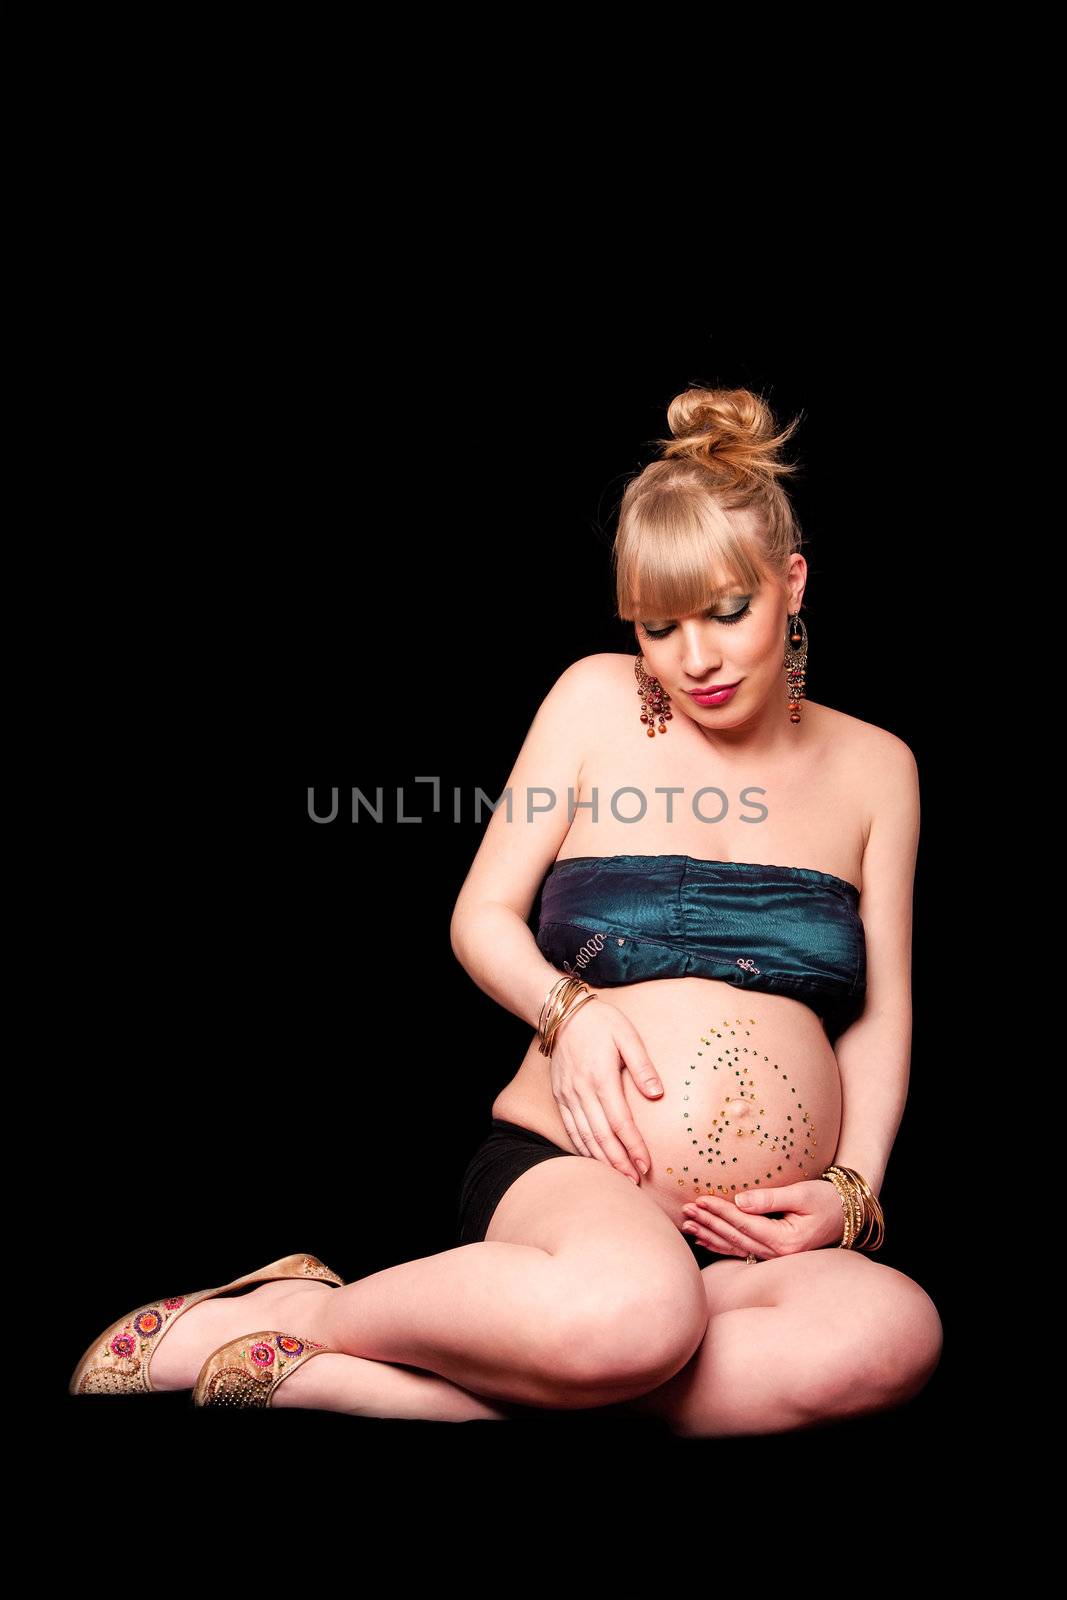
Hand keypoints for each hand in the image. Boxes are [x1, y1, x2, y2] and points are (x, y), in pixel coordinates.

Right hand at [547, 997, 662, 1184]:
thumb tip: (657, 1094)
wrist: (563, 1014)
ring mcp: (568, 1095)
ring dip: (601, 1160)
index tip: (646, 1165)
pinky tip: (593, 1159)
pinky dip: (582, 1147)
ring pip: (584, 1136)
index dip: (633, 1146)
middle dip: (619, 1162)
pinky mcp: (560, 1096)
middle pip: (601, 1136)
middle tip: (634, 1181)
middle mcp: (582, 1091)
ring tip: (618, 1178)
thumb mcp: (627, 1035)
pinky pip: (570, 1128)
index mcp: (601, 1077)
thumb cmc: (601, 1022)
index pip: (620, 1121)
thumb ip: (642, 1066)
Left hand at [680, 1178, 845, 1258]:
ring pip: (734, 1246)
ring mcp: (774, 1257)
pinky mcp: (772, 1253)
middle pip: (735, 1237)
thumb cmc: (827, 1201)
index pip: (744, 1224)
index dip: (720, 1211)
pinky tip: (704, 1239)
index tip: (700, 1200)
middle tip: (686, 1211)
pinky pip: (741, 1250)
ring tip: (688, 1225)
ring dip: (709, 1235)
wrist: (849, 1216)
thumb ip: (770, 1198)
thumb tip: (739, 1201)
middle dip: (709, 1223)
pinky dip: (720, 1245)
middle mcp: (777, 1254)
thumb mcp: (802, 1194)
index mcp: (785, 1241)